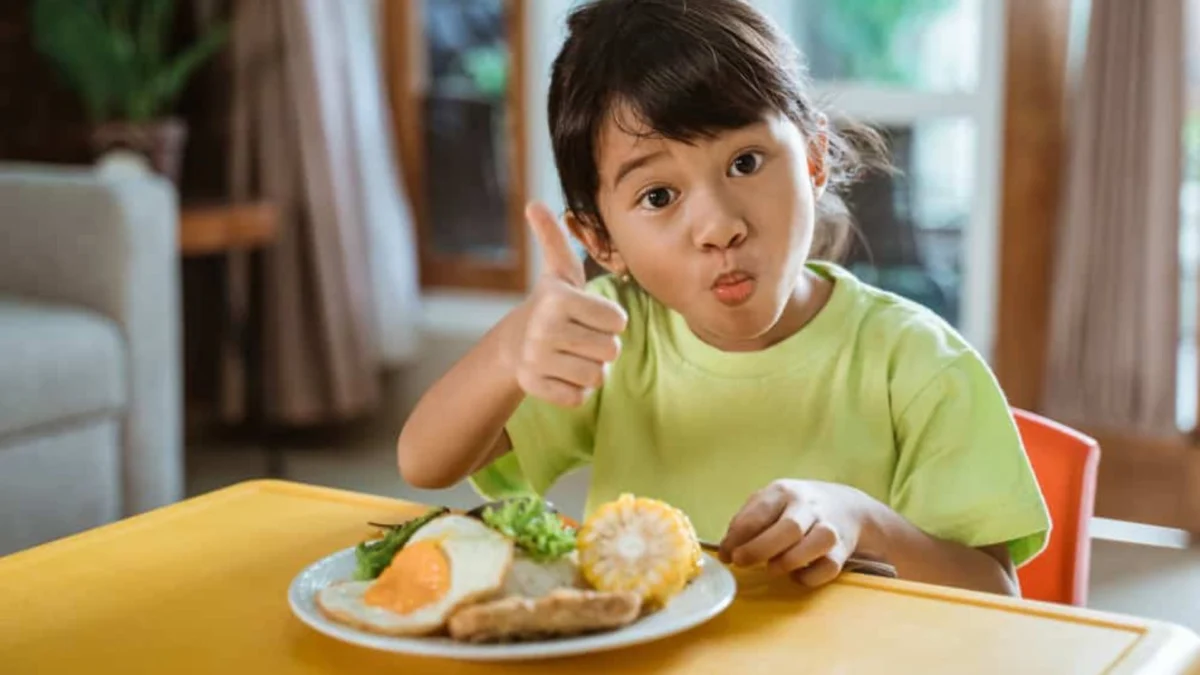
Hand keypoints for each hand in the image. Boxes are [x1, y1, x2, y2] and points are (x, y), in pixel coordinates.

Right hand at [502, 202, 627, 406]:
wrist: (515, 342)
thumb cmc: (553, 304)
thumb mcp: (558, 271)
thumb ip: (554, 237)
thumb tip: (534, 203)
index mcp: (558, 298)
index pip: (618, 322)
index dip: (611, 320)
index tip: (589, 315)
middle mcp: (544, 328)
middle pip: (611, 351)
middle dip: (603, 346)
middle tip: (581, 337)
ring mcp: (536, 358)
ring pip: (597, 377)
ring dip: (591, 369)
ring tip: (572, 354)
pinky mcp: (533, 385)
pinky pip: (579, 398)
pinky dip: (576, 390)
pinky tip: (561, 373)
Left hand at [718, 480, 870, 587]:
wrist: (845, 505)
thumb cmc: (794, 507)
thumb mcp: (770, 502)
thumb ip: (747, 521)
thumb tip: (726, 550)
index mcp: (783, 492)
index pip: (759, 512)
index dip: (738, 537)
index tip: (726, 555)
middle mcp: (808, 506)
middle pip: (789, 528)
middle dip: (761, 549)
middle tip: (741, 562)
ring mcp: (829, 526)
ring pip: (816, 543)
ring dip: (789, 560)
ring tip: (771, 568)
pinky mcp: (843, 549)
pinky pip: (829, 566)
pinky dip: (810, 576)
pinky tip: (796, 575)